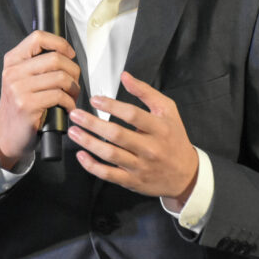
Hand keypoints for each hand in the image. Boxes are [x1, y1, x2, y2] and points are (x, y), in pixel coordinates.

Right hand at [0, 30, 80, 169]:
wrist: (7, 136)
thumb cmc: (20, 107)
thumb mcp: (21, 79)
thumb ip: (37, 64)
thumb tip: (66, 53)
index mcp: (12, 61)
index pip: (38, 37)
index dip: (60, 43)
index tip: (70, 53)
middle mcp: (13, 72)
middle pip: (55, 58)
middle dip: (73, 71)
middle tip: (74, 82)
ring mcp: (18, 89)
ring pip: (60, 77)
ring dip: (73, 88)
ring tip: (72, 96)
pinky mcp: (26, 105)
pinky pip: (59, 96)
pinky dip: (69, 103)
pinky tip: (67, 108)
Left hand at [68, 71, 197, 210]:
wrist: (185, 174)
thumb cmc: (174, 138)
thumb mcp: (167, 110)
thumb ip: (146, 92)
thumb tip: (125, 76)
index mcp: (160, 128)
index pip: (132, 115)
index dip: (111, 105)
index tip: (95, 99)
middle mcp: (150, 148)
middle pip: (117, 135)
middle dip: (93, 123)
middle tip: (76, 114)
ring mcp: (140, 166)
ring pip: (110, 154)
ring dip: (88, 142)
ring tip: (73, 131)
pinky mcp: (132, 181)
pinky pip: (109, 174)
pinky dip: (92, 166)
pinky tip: (81, 155)